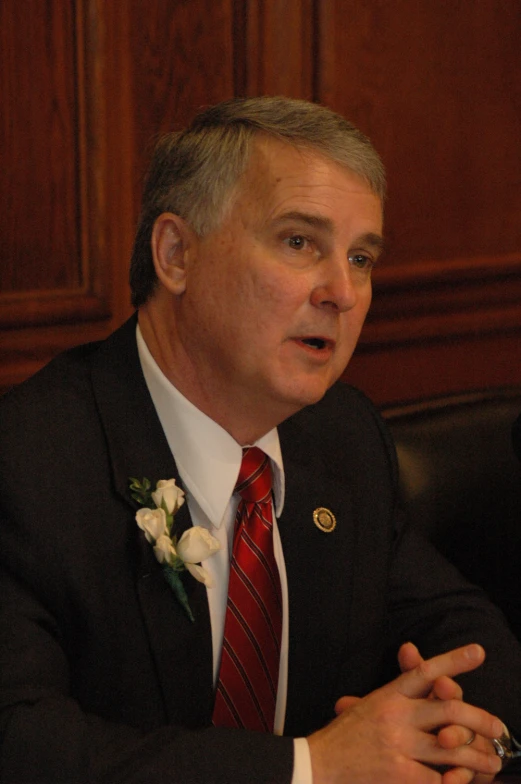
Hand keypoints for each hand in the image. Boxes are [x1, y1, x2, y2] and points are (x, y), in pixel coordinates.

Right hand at [308, 644, 502, 783]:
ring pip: (451, 745)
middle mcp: (395, 714)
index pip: (425, 671)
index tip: (478, 652)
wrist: (317, 764)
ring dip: (478, 756)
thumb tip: (414, 655)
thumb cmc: (345, 737)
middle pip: (449, 706)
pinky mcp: (398, 774)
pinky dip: (456, 782)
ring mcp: (398, 744)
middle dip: (480, 717)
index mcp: (389, 694)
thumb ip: (397, 689)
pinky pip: (439, 778)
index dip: (454, 660)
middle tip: (500, 727)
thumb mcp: (367, 705)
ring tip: (493, 762)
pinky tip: (465, 781)